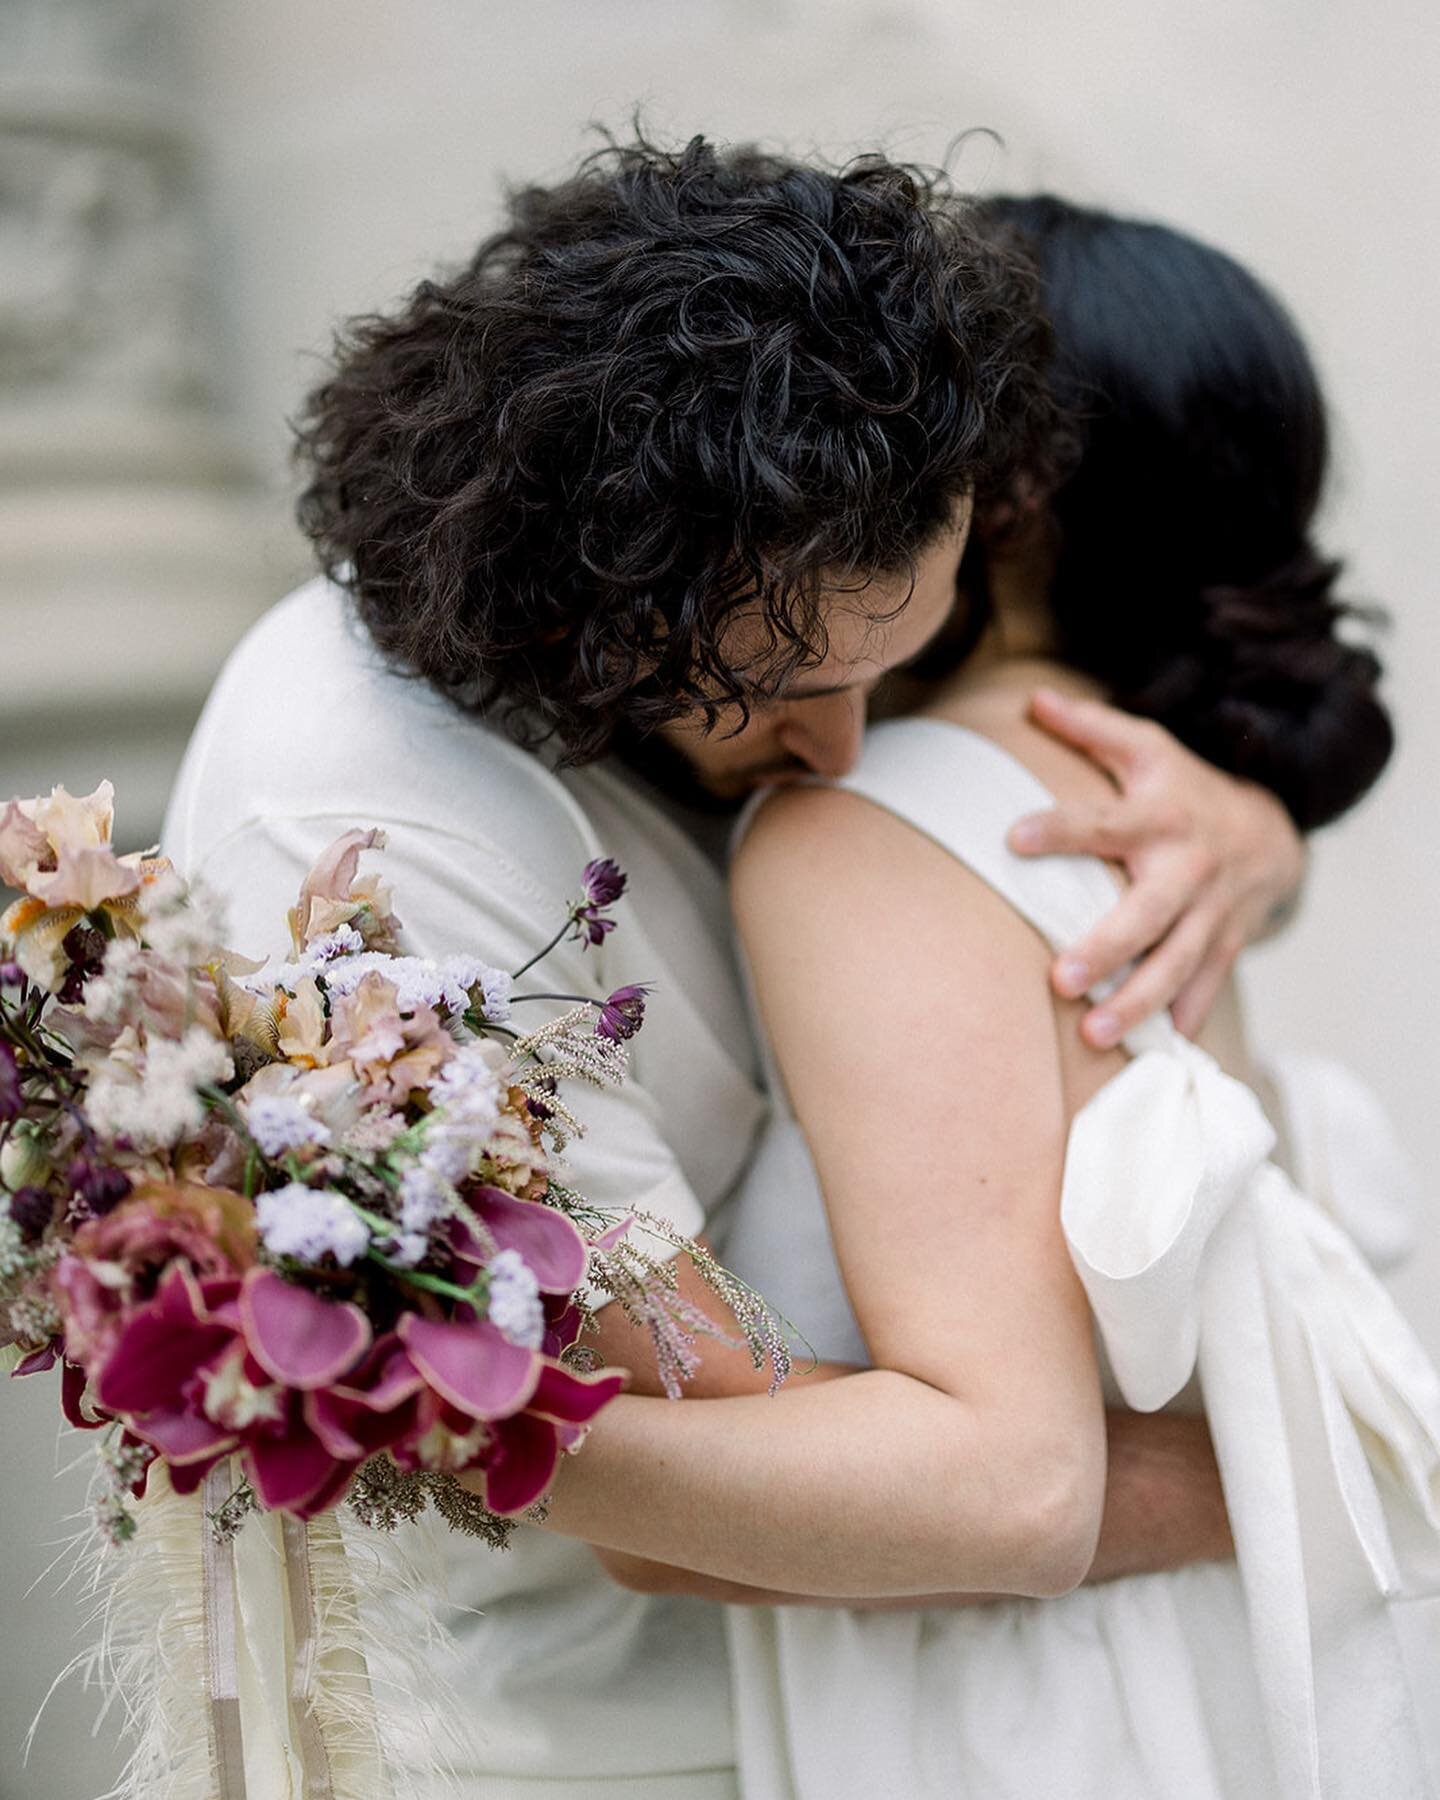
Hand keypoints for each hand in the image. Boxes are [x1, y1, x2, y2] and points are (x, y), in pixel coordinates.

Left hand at [1007, 688, 1305, 1045]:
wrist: (1272, 831)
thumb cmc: (1185, 788)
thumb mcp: (1147, 749)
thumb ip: (1090, 728)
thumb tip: (1029, 699)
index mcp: (1159, 816)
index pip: (1102, 821)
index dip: (1060, 828)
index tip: (1013, 837)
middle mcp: (1186, 868)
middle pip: (1147, 914)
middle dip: (1106, 949)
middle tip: (1060, 979)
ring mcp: (1211, 912)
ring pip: (1176, 964)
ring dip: (1138, 1002)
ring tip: (1095, 1034)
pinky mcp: (1225, 945)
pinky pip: (1204, 987)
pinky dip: (1183, 1019)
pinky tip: (1156, 1053)